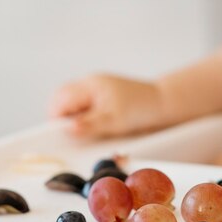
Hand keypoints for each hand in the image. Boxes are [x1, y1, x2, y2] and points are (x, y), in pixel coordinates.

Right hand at [48, 74, 164, 137]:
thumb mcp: (115, 120)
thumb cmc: (141, 109)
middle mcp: (89, 85)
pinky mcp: (103, 100)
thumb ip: (91, 124)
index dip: (57, 119)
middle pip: (62, 101)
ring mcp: (95, 91)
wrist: (164, 104)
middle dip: (64, 119)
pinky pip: (85, 109)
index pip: (60, 101)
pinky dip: (86, 120)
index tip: (62, 136)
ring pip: (73, 106)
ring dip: (75, 120)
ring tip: (87, 133)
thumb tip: (69, 130)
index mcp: (89, 85)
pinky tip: (96, 129)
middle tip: (74, 136)